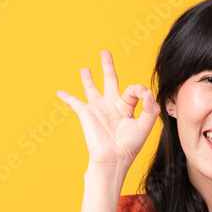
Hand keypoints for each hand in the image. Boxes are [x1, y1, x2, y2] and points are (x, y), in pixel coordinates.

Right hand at [56, 50, 159, 170]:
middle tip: (105, 52)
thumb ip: (151, 109)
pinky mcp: (86, 113)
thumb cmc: (129, 146)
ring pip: (91, 88)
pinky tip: (60, 92)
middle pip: (110, 80)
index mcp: (127, 107)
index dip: (139, 89)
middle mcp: (112, 105)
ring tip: (85, 69)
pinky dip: (66, 97)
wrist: (113, 159)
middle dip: (107, 66)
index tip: (145, 95)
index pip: (133, 89)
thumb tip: (149, 92)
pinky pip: (74, 102)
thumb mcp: (145, 126)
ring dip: (87, 78)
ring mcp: (98, 108)